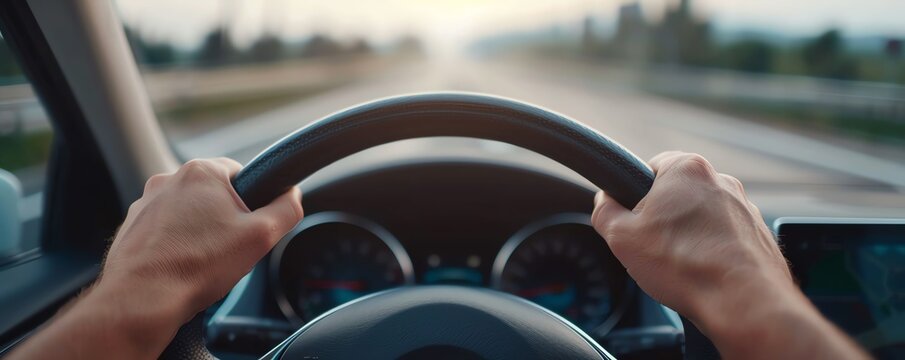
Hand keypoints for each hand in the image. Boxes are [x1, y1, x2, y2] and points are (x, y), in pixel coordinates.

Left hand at [9, 158, 302, 358]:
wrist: (143, 299)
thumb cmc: (198, 266)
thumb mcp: (262, 236)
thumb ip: (286, 209)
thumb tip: (292, 195)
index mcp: (201, 172)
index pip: (241, 173)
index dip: (252, 202)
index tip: (249, 227)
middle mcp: (168, 179)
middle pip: (213, 194)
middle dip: (224, 219)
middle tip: (228, 248)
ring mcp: (145, 203)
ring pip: (187, 213)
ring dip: (198, 232)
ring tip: (202, 261)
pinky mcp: (131, 226)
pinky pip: (164, 230)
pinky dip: (175, 245)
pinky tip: (181, 267)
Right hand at [591, 151, 866, 358]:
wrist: (743, 303)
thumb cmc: (685, 267)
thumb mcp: (620, 237)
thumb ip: (604, 211)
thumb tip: (604, 203)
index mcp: (686, 168)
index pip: (649, 168)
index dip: (634, 196)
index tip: (632, 220)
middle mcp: (721, 180)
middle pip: (677, 193)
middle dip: (664, 218)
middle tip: (652, 247)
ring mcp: (745, 207)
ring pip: (702, 217)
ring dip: (689, 236)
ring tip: (680, 266)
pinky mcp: (758, 234)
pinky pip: (726, 238)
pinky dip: (713, 252)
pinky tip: (703, 274)